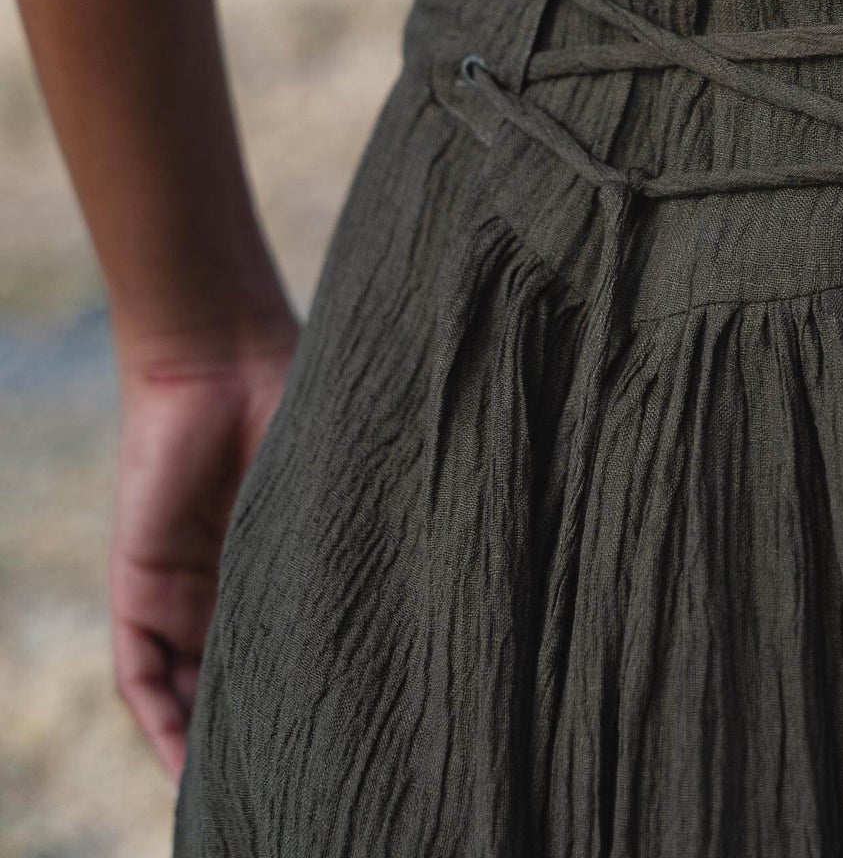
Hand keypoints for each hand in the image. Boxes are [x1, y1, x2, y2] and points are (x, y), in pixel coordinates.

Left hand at [110, 320, 298, 778]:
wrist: (227, 352)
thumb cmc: (299, 405)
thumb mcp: (329, 494)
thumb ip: (343, 553)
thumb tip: (401, 633)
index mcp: (276, 564)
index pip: (284, 649)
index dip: (303, 695)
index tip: (342, 742)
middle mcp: (225, 586)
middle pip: (232, 683)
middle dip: (255, 735)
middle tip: (295, 785)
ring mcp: (179, 588)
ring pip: (186, 691)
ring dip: (205, 745)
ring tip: (243, 794)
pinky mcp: (137, 583)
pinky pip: (138, 673)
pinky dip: (160, 721)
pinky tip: (185, 767)